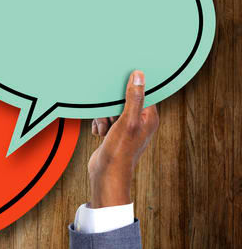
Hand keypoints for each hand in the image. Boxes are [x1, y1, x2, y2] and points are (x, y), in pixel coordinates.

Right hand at [88, 70, 158, 208]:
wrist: (106, 173)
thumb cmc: (120, 150)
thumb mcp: (127, 121)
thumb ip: (134, 97)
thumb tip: (139, 75)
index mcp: (150, 117)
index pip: (142, 93)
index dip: (128, 91)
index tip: (118, 93)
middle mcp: (140, 122)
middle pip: (123, 100)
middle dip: (110, 106)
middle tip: (109, 117)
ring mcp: (127, 128)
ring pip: (111, 109)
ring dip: (103, 116)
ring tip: (103, 128)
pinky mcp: (115, 133)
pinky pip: (105, 119)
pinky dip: (100, 123)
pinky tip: (100, 133)